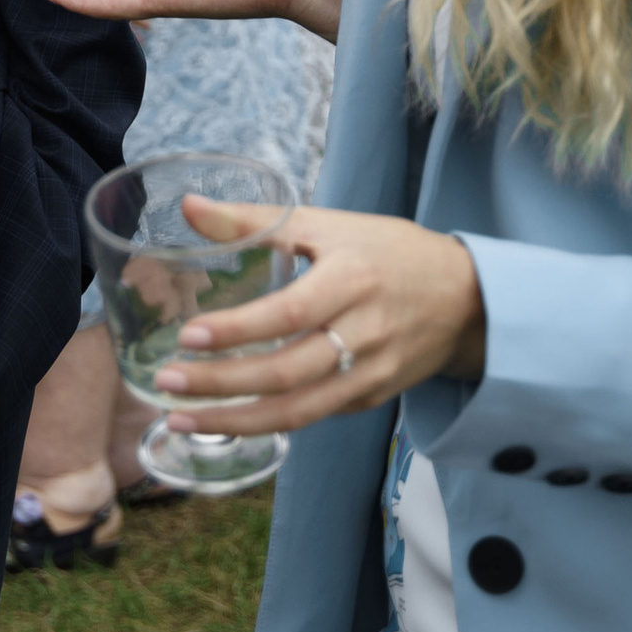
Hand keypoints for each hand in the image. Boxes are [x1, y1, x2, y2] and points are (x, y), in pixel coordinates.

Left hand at [153, 200, 484, 440]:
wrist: (465, 297)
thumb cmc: (385, 251)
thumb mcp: (325, 224)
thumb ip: (253, 221)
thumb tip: (187, 207)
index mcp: (351, 279)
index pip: (288, 313)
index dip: (237, 330)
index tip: (187, 336)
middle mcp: (364, 333)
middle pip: (286, 373)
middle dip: (222, 385)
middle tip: (166, 385)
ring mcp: (371, 373)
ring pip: (299, 410)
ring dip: (237, 421)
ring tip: (181, 419)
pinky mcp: (371, 397)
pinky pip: (315, 416)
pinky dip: (269, 424)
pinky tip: (227, 422)